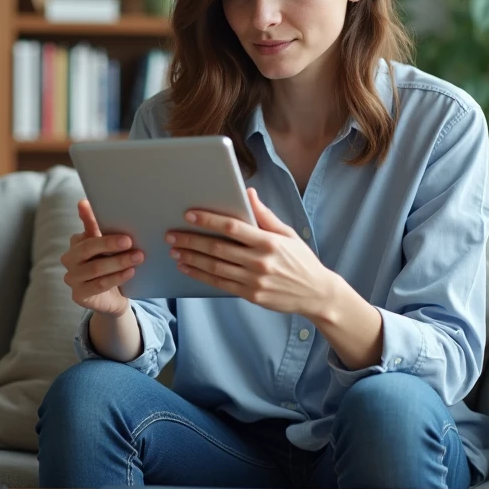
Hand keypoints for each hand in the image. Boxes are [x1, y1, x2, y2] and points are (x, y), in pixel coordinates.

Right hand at [61, 199, 143, 315]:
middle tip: (129, 241)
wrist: (113, 297)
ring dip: (118, 262)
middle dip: (110, 244)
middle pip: (88, 248)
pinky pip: (99, 285)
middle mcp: (69, 259)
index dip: (93, 221)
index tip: (106, 214)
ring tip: (137, 257)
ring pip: (95, 268)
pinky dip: (116, 278)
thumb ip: (96, 225)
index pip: (86, 230)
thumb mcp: (107, 245)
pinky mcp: (78, 295)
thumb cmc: (110, 265)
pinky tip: (130, 272)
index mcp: (76, 242)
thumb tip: (83, 202)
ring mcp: (72, 278)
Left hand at [166, 187, 334, 316]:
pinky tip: (187, 268)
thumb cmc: (301, 260)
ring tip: (174, 250)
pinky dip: (200, 275)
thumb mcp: (288, 234)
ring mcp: (254, 280)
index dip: (209, 220)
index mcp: (269, 242)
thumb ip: (265, 215)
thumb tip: (248, 192)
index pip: (232, 228)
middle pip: (218, 248)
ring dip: (191, 258)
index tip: (189, 215)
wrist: (317, 294)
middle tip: (171, 234)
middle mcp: (260, 261)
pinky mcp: (251, 295)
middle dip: (191, 240)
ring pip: (215, 267)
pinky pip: (219, 284)